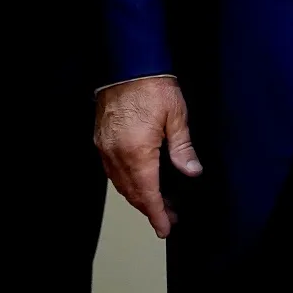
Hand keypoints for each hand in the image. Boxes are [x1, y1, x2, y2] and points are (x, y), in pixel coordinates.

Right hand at [95, 76, 200, 238]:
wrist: (127, 63)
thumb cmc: (152, 85)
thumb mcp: (176, 115)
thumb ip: (182, 148)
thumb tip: (192, 172)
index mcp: (137, 152)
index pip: (148, 194)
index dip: (157, 214)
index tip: (164, 228)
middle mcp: (117, 154)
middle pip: (133, 193)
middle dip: (150, 208)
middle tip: (167, 217)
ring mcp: (106, 147)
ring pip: (120, 183)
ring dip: (137, 195)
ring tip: (156, 201)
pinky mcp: (101, 139)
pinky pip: (112, 170)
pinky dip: (125, 180)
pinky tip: (138, 179)